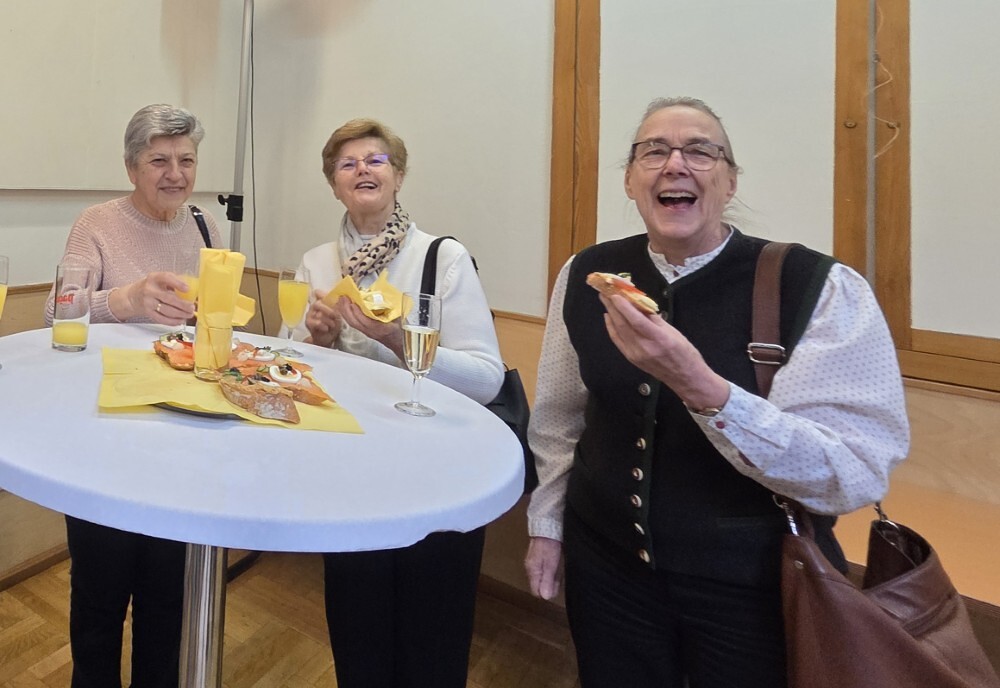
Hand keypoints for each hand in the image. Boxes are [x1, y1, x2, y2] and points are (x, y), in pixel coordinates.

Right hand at [110, 272, 194, 323]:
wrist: (134, 296)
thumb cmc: (153, 287)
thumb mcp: (161, 280)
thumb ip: (175, 283)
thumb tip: (194, 293)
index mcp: (155, 278)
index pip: (166, 278)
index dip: (178, 283)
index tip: (188, 289)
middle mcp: (150, 290)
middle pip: (168, 298)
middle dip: (183, 304)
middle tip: (192, 307)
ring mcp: (148, 302)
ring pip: (166, 310)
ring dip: (180, 314)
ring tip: (189, 314)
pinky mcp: (148, 313)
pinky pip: (162, 319)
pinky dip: (173, 321)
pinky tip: (181, 320)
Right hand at [304, 290, 343, 347]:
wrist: (328, 338)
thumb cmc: (333, 324)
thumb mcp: (338, 314)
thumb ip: (337, 305)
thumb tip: (342, 297)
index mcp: (321, 301)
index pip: (318, 293)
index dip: (323, 294)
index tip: (331, 299)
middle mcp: (314, 306)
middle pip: (317, 303)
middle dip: (328, 310)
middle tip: (335, 316)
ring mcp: (310, 314)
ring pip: (318, 314)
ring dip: (328, 320)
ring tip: (332, 325)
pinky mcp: (308, 323)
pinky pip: (316, 322)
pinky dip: (323, 326)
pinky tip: (326, 328)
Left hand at [334, 297, 403, 358]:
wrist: (400, 343)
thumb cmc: (401, 330)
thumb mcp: (398, 318)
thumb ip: (390, 308)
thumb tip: (381, 296)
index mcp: (381, 329)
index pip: (367, 322)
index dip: (358, 313)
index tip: (353, 303)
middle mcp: (371, 332)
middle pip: (355, 323)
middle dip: (347, 310)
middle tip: (343, 297)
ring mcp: (367, 332)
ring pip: (352, 323)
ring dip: (345, 312)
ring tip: (340, 301)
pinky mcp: (365, 331)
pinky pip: (354, 323)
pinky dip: (348, 315)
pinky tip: (345, 308)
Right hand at [524, 536, 562, 599]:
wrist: (548, 526)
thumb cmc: (549, 545)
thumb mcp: (551, 564)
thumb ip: (548, 580)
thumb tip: (545, 597)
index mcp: (532, 571)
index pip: (536, 591)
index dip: (546, 592)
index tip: (556, 588)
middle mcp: (532, 568)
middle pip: (540, 585)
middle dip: (551, 585)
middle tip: (560, 578)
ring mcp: (536, 562)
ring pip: (544, 577)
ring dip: (553, 577)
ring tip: (561, 571)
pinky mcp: (541, 557)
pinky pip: (546, 569)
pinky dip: (553, 570)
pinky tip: (559, 565)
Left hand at [600, 293, 729, 409]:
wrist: (685, 378)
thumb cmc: (684, 352)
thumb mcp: (673, 331)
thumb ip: (654, 318)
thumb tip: (639, 304)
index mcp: (658, 338)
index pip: (636, 320)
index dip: (624, 307)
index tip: (615, 294)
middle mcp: (644, 347)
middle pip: (623, 324)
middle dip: (613, 306)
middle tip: (605, 291)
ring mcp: (636, 355)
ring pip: (618, 331)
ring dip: (611, 314)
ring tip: (605, 300)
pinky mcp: (631, 359)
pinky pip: (618, 341)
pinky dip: (611, 328)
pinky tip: (608, 317)